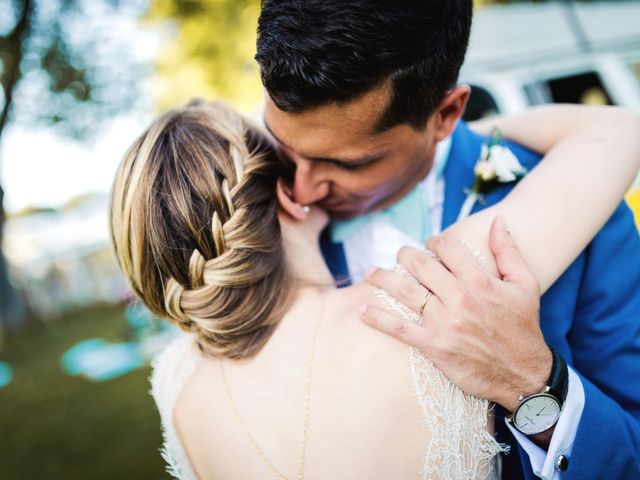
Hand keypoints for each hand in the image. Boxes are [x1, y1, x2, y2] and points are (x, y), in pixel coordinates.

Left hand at [360, 217, 551, 411]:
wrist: (523, 375)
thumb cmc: (523, 328)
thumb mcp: (525, 285)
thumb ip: (508, 251)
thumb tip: (497, 221)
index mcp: (480, 281)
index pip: (446, 249)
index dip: (434, 242)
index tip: (430, 244)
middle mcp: (459, 298)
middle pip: (419, 265)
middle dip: (405, 255)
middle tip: (400, 255)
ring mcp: (443, 322)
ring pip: (404, 291)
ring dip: (382, 278)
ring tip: (371, 273)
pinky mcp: (433, 345)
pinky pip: (399, 329)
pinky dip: (377, 319)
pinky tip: (361, 310)